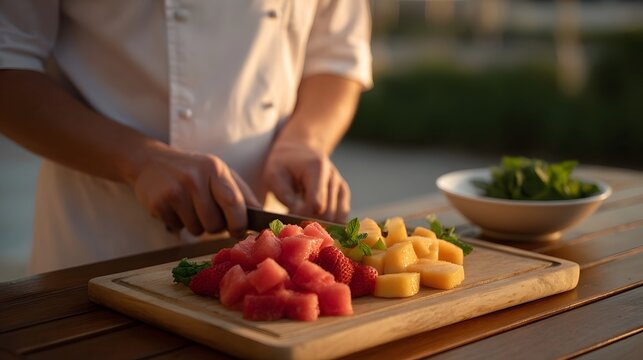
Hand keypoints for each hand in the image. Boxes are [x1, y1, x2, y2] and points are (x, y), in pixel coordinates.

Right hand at [130, 147, 259, 236]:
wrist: (151, 161)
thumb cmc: (194, 171)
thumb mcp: (219, 173)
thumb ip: (241, 193)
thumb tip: (263, 215)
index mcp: (214, 169)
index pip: (233, 202)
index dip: (239, 222)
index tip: (238, 230)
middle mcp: (195, 178)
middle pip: (215, 223)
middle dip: (216, 228)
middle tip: (209, 216)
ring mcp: (175, 191)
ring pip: (197, 229)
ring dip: (197, 226)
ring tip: (190, 208)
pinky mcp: (158, 204)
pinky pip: (178, 228)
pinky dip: (179, 224)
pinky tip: (175, 208)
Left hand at [263, 141, 349, 222]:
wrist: (297, 153)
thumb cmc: (283, 166)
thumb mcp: (274, 176)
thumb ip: (285, 196)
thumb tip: (298, 216)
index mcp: (317, 168)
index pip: (316, 204)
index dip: (301, 216)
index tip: (288, 216)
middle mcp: (333, 177)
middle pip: (327, 214)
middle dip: (309, 222)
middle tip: (293, 221)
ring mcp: (341, 186)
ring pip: (337, 219)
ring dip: (319, 224)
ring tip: (302, 218)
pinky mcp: (343, 195)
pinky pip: (341, 217)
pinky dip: (328, 223)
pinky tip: (314, 219)